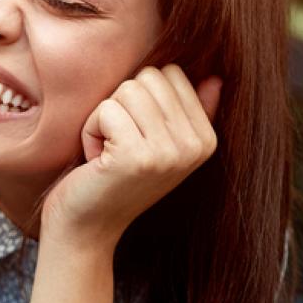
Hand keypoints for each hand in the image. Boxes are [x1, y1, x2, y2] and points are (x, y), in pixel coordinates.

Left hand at [41, 66, 222, 247]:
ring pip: (127, 90)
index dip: (139, 99)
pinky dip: (89, 130)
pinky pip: (106, 109)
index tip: (133, 136)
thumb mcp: (158, 146)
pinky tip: (97, 161)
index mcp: (206, 139)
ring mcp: (168, 152)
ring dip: (103, 118)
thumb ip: (189, 111)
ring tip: (107, 153)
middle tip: (117, 145)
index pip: (170, 74)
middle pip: (148, 77)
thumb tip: (215, 77)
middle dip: (120, 105)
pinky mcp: (136, 156)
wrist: (87, 228)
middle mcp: (194, 146)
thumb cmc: (115, 180)